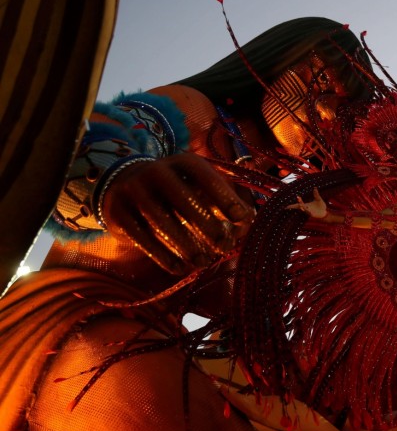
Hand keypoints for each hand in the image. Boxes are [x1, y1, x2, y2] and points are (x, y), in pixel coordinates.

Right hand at [101, 153, 254, 273]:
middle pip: (185, 200)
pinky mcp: (118, 213)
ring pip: (163, 222)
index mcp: (183, 162)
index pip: (206, 177)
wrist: (123, 184)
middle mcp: (157, 171)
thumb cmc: (177, 190)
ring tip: (204, 262)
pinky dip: (164, 256)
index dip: (225, 198)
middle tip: (224, 247)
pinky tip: (181, 268)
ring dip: (187, 246)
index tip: (242, 219)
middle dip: (208, 226)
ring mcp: (134, 191)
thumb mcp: (199, 186)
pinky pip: (143, 239)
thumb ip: (223, 201)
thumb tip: (245, 225)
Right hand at [287, 188, 327, 219]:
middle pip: (299, 206)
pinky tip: (307, 210)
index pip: (297, 205)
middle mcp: (306, 209)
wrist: (325, 212)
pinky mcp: (313, 215)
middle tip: (296, 199)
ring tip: (300, 204)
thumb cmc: (321, 206)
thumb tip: (315, 187)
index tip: (286, 207)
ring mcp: (309, 212)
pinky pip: (310, 213)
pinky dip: (308, 212)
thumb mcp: (318, 199)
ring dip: (302, 207)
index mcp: (306, 205)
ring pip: (304, 209)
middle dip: (297, 204)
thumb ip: (316, 194)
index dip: (292, 206)